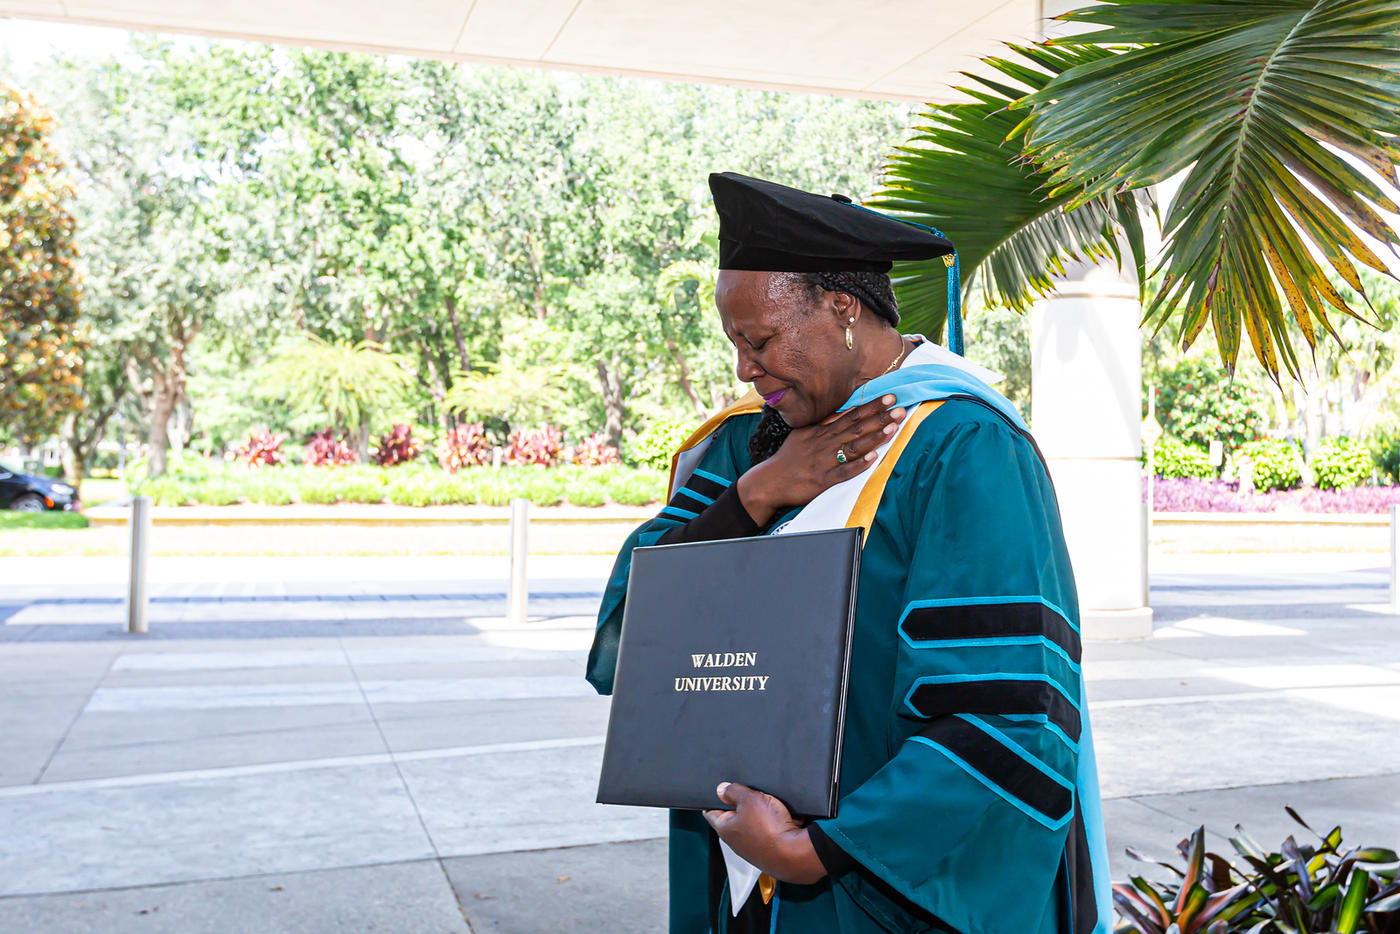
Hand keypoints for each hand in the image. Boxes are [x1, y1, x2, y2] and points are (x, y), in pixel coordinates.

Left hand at [703, 782, 826, 884]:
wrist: (796, 854)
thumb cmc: (771, 830)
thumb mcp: (749, 799)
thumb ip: (734, 791)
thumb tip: (722, 789)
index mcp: (725, 828)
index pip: (711, 813)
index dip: (713, 801)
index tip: (716, 795)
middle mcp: (737, 842)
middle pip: (735, 818)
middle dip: (743, 805)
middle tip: (751, 795)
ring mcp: (754, 849)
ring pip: (755, 825)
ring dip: (762, 815)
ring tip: (771, 809)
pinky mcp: (770, 853)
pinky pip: (771, 833)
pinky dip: (776, 825)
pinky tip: (783, 820)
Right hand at [736, 395, 905, 525]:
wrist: (769, 481)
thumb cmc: (789, 456)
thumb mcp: (804, 433)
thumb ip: (825, 422)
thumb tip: (845, 410)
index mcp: (822, 431)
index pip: (851, 415)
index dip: (872, 406)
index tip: (890, 397)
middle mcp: (825, 443)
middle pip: (856, 428)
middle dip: (879, 418)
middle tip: (900, 408)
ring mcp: (825, 461)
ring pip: (853, 446)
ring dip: (874, 437)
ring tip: (893, 428)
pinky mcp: (822, 480)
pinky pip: (843, 472)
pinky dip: (858, 465)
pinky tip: (872, 458)